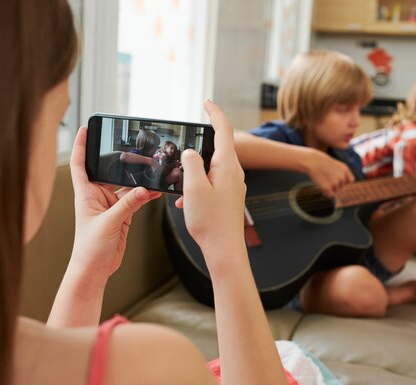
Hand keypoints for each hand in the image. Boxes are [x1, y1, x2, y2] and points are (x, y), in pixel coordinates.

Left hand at [68, 127, 160, 283]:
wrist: (95, 269)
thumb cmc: (89, 248)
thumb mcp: (109, 223)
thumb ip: (127, 205)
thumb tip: (142, 190)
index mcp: (85, 194)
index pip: (80, 164)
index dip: (82, 145)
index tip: (87, 129)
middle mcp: (97, 196)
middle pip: (108, 171)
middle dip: (120, 161)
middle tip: (134, 150)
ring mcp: (110, 205)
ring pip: (125, 185)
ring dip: (137, 181)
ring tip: (150, 173)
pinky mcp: (122, 214)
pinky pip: (135, 199)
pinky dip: (144, 195)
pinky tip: (154, 191)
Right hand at [175, 100, 245, 256]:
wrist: (225, 250)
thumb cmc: (211, 222)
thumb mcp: (193, 188)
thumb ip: (191, 164)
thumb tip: (190, 152)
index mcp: (227, 166)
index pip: (223, 130)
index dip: (214, 113)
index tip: (207, 102)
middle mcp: (234, 172)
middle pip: (217, 147)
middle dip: (199, 145)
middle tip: (185, 145)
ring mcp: (232, 185)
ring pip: (211, 167)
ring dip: (194, 171)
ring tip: (182, 184)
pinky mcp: (228, 196)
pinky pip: (210, 182)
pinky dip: (196, 186)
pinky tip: (185, 201)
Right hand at [301, 149, 354, 195]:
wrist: (312, 161)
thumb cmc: (322, 163)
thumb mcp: (336, 165)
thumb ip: (342, 174)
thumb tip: (345, 184)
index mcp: (345, 170)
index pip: (350, 181)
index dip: (344, 181)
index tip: (338, 179)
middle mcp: (342, 177)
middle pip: (341, 187)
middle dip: (335, 185)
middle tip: (326, 177)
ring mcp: (335, 183)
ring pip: (335, 191)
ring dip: (330, 188)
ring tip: (323, 180)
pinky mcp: (328, 188)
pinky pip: (329, 194)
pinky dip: (325, 192)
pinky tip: (320, 185)